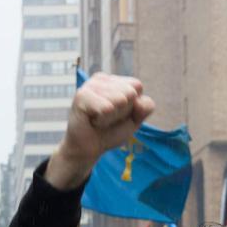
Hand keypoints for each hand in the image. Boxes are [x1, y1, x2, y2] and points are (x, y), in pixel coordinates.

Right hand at [46, 74, 155, 188]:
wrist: (88, 148)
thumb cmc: (111, 132)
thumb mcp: (135, 120)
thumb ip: (146, 106)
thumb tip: (134, 96)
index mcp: (115, 80)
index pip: (137, 86)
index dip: (133, 106)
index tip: (119, 114)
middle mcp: (102, 79)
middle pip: (130, 93)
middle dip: (123, 112)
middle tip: (107, 118)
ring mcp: (90, 85)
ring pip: (119, 100)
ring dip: (112, 118)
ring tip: (99, 120)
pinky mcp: (81, 95)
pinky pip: (106, 108)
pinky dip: (103, 120)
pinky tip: (92, 120)